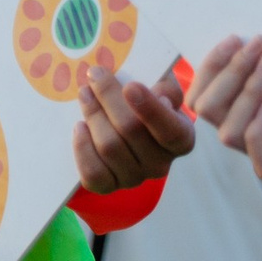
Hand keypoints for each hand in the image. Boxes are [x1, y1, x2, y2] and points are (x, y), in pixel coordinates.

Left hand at [72, 65, 194, 193]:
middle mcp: (161, 164)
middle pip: (131, 130)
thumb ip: (165, 86)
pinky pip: (93, 173)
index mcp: (181, 139)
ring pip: (109, 147)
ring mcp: (135, 178)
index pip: (170, 131)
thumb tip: (159, 94)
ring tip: (85, 94)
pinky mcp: (110, 185)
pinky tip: (80, 127)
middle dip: (108, 98)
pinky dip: (83, 148)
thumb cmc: (148, 99)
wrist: (129, 122)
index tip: (130, 87)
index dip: (150, 110)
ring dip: (93, 115)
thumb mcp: (162, 86)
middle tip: (94, 75)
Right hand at [187, 35, 261, 179]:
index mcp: (224, 110)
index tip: (236, 39)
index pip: (198, 92)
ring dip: (248, 92)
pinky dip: (259, 130)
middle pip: (208, 108)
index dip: (212, 64)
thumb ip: (259, 59)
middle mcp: (232, 131)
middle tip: (260, 46)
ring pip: (229, 131)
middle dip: (233, 71)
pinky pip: (259, 157)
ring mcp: (251, 153)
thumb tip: (258, 31)